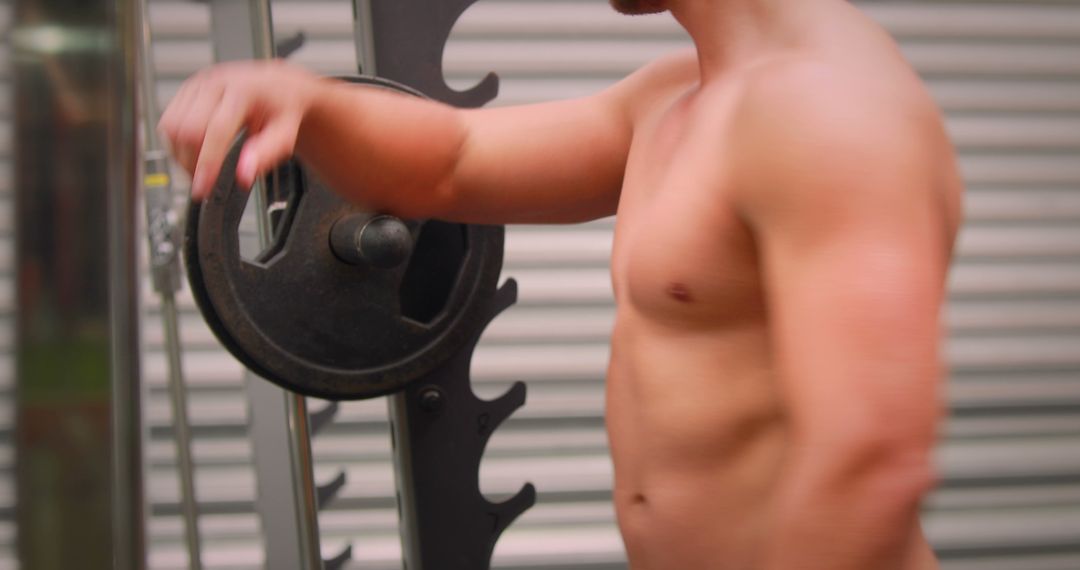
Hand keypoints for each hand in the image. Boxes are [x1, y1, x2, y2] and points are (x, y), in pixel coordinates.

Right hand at [157, 60, 322, 199]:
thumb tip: (243, 175)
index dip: (206, 163)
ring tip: (201, 166)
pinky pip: (169, 119)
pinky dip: (176, 142)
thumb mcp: (285, 134)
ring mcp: (199, 85)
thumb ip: (266, 155)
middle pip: (186, 129)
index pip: (215, 131)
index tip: (202, 189)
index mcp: (242, 91)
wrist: (279, 85)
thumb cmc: (283, 107)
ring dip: (180, 153)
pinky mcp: (188, 89)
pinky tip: (194, 151)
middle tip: (205, 180)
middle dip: (191, 161)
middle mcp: (216, 83)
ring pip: (171, 126)